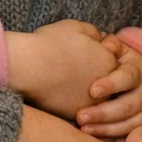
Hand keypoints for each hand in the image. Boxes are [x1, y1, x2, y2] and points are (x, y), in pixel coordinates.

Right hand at [6, 20, 121, 119]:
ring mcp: (93, 102)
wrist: (29, 66)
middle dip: (95, 76)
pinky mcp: (77, 114)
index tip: (81, 54)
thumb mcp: (75, 27)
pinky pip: (81, 111)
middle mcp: (107, 85)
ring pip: (96, 99)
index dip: (97, 56)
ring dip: (86, 92)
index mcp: (109, 61)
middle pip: (107, 82)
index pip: (112, 62)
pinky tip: (60, 94)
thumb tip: (99, 38)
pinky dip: (74, 104)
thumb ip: (94, 32)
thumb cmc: (50, 44)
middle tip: (74, 68)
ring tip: (66, 81)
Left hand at [77, 47, 141, 136]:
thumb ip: (111, 44)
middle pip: (127, 106)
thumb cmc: (120, 63)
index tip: (92, 91)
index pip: (127, 78)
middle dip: (103, 113)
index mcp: (138, 72)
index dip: (111, 84)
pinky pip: (128, 136)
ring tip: (84, 128)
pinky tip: (93, 137)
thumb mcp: (119, 50)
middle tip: (80, 116)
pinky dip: (111, 138)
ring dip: (105, 129)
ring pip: (128, 124)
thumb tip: (106, 43)